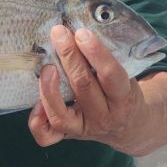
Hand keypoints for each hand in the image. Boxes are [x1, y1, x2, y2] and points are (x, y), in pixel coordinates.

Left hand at [28, 25, 143, 150]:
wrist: (130, 126)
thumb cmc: (124, 92)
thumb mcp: (126, 76)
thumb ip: (107, 60)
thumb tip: (79, 31)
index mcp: (124, 99)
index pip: (110, 75)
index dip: (96, 53)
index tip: (82, 33)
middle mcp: (104, 117)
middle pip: (83, 86)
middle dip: (69, 56)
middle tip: (59, 33)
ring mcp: (84, 129)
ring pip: (61, 114)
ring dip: (49, 88)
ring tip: (46, 66)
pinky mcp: (69, 135)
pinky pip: (47, 135)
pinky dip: (37, 119)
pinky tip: (36, 102)